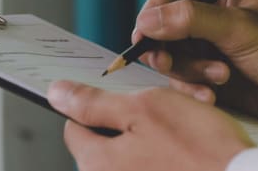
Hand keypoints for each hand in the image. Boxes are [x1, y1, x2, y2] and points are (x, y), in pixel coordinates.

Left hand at [47, 80, 252, 170]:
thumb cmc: (201, 150)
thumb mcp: (146, 109)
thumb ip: (94, 103)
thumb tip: (57, 94)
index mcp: (97, 162)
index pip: (76, 126)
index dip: (101, 105)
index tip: (126, 98)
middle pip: (107, 143)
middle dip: (135, 123)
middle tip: (170, 112)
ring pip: (135, 155)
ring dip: (157, 140)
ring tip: (189, 132)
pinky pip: (155, 168)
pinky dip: (170, 159)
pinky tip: (193, 152)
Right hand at [134, 0, 257, 129]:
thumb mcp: (242, 30)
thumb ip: (193, 20)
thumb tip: (147, 19)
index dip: (150, 16)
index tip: (141, 40)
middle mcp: (211, 14)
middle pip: (162, 29)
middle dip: (169, 51)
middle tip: (172, 66)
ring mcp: (211, 46)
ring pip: (172, 59)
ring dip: (189, 73)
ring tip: (221, 79)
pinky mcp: (213, 75)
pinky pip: (185, 81)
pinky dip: (194, 90)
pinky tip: (214, 97)